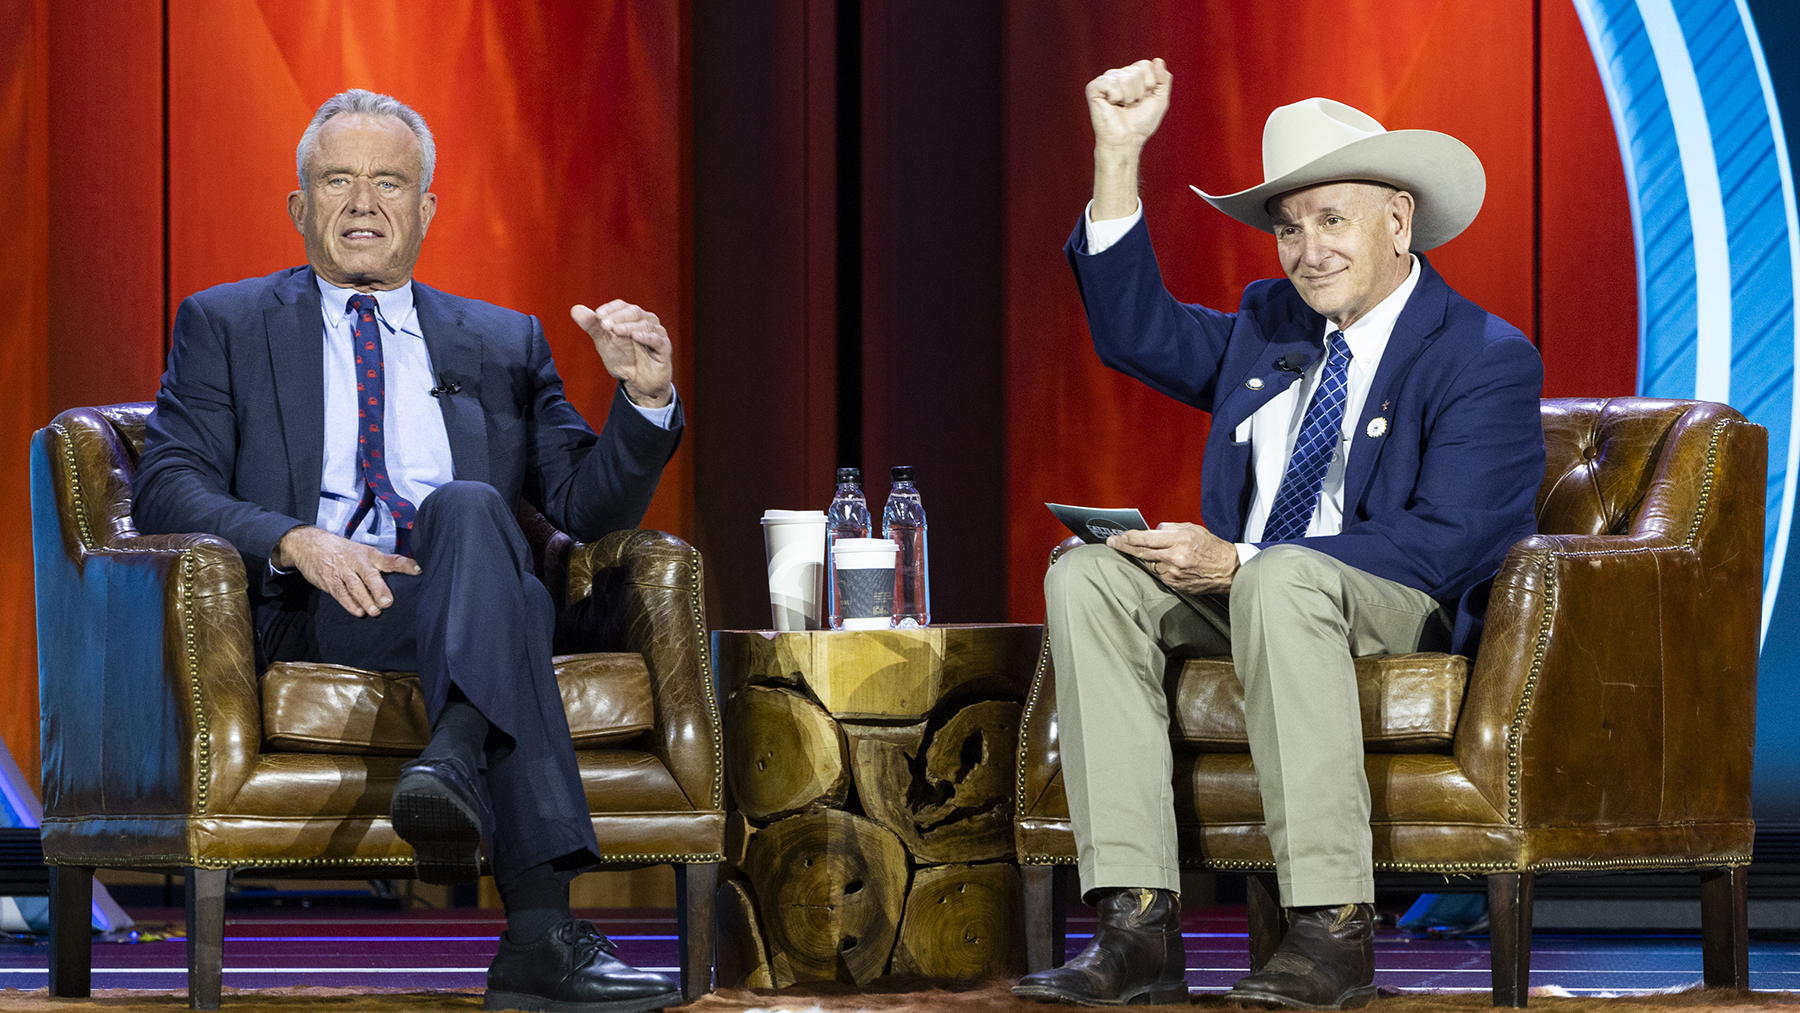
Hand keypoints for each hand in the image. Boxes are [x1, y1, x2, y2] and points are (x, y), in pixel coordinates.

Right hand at [273, 525, 420, 616]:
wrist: (310, 544)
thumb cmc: (344, 552)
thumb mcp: (363, 552)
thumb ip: (380, 565)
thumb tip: (402, 578)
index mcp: (370, 554)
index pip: (390, 559)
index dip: (404, 564)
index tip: (418, 570)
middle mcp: (357, 562)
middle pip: (370, 575)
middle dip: (379, 589)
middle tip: (388, 603)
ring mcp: (343, 572)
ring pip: (355, 587)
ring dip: (365, 600)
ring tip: (375, 612)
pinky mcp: (330, 581)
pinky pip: (340, 594)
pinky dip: (349, 604)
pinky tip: (358, 612)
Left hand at [570, 300, 673, 407]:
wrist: (637, 383)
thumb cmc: (623, 359)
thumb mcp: (604, 341)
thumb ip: (592, 326)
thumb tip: (575, 309)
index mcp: (632, 317)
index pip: (621, 306)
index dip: (610, 308)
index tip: (597, 315)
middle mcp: (647, 322)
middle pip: (634, 312)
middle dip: (617, 317)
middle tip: (604, 324)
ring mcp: (657, 334)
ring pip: (645, 324)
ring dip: (628, 326)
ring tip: (616, 330)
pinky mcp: (664, 349)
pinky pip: (657, 340)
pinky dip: (646, 337)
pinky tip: (635, 337)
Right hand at [1086, 58, 1171, 153]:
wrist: (1126, 140)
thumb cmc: (1141, 123)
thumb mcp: (1160, 100)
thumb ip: (1163, 79)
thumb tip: (1158, 60)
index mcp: (1132, 76)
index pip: (1146, 65)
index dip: (1150, 84)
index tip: (1143, 100)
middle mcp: (1118, 75)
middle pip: (1137, 70)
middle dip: (1139, 91)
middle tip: (1131, 105)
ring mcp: (1105, 81)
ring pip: (1126, 77)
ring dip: (1129, 96)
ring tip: (1122, 106)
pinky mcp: (1094, 88)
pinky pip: (1112, 83)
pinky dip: (1117, 97)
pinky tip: (1112, 104)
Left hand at [1106, 521, 1238, 594]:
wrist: (1228, 570)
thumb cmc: (1212, 547)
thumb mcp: (1193, 528)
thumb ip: (1171, 528)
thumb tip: (1154, 530)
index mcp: (1180, 540)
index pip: (1147, 538)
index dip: (1130, 537)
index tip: (1118, 535)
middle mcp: (1175, 557)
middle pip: (1142, 553)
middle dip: (1124, 547)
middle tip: (1112, 542)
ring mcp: (1174, 573)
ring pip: (1151, 564)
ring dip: (1149, 558)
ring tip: (1161, 554)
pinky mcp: (1176, 585)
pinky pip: (1160, 575)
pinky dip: (1161, 568)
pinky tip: (1171, 565)